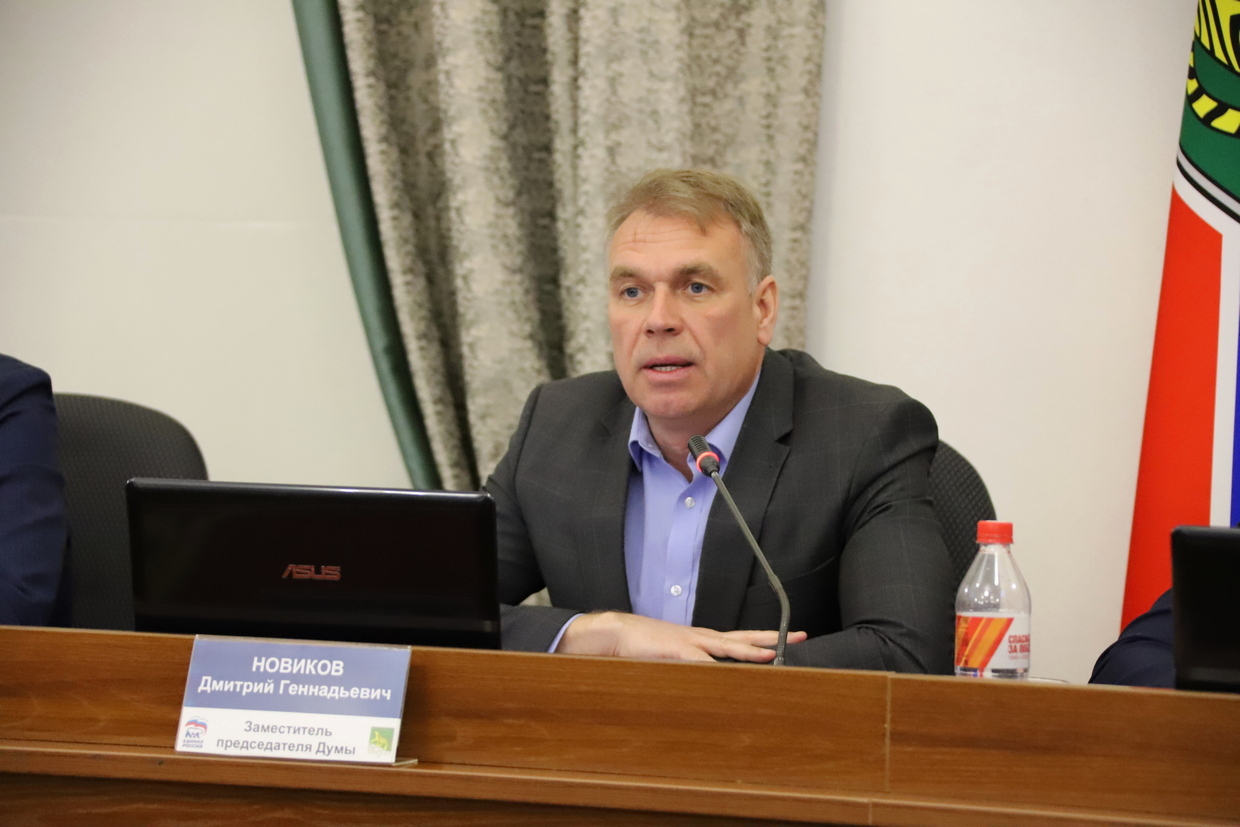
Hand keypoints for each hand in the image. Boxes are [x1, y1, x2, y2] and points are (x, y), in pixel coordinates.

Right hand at [555, 611, 806, 662]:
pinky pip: (699, 660)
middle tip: (800, 635)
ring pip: (727, 645)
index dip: (764, 640)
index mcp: (702, 640)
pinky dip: (715, 667)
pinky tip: (727, 674)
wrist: (616, 633)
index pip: (740, 639)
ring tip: (773, 652)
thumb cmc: (643, 647)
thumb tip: (710, 684)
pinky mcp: (675, 649)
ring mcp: (690, 642)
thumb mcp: (674, 658)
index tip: (788, 640)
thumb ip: (693, 668)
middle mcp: (702, 638)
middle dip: (772, 638)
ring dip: (750, 650)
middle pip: (744, 637)